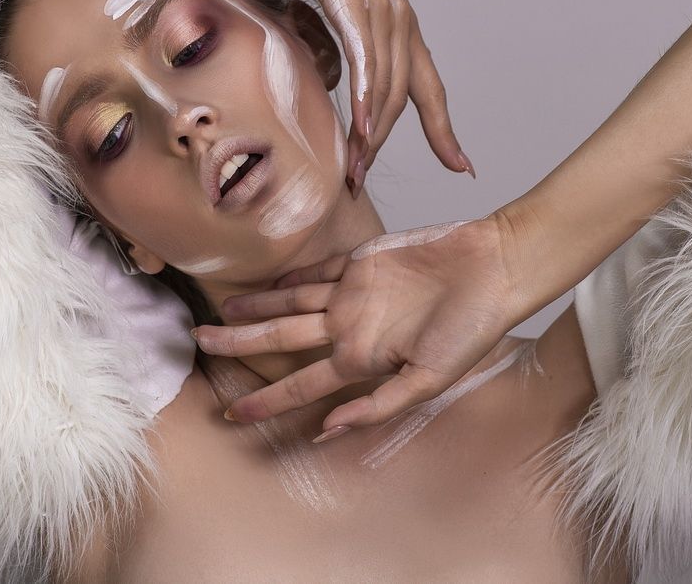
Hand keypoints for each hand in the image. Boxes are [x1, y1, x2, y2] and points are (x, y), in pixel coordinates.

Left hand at [192, 216, 517, 437]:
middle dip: (239, 344)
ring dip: (256, 308)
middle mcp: (351, 329)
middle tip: (197, 345)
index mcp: (363, 360)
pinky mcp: (364, 261)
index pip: (301, 385)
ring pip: (291, 303)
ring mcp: (354, 294)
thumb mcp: (429, 378)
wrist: (494, 266)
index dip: (266, 401)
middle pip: (281, 338)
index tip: (232, 417)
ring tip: (219, 313)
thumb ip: (379, 404)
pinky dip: (291, 277)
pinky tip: (267, 283)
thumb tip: (328, 430)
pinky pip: (318, 271)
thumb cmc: (472, 327)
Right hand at [257, 0, 474, 194]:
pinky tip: (359, 127)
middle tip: (363, 180)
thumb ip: (355, 49)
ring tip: (355, 167)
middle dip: (387, 144)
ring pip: (386, 88)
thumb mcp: (346, 11)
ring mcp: (383, 15)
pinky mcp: (356, 7)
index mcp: (406, 29)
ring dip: (370, 133)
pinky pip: (365, 63)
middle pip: (405, 99)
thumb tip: (345, 89)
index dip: (446, 131)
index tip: (462, 167)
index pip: (431, 90)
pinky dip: (364, 99)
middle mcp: (403, 23)